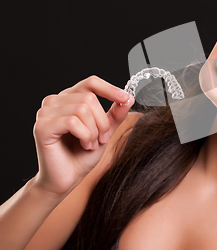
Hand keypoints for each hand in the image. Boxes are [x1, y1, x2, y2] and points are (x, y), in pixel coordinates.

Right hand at [32, 75, 134, 195]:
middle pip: (89, 98)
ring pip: (82, 109)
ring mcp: (45, 113)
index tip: (126, 99)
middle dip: (102, 121)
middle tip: (101, 138)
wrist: (66, 179)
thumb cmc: (82, 155)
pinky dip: (85, 135)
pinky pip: (72, 122)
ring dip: (93, 131)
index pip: (90, 83)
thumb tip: (129, 97)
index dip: (110, 89)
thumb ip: (115, 114)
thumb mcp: (105, 131)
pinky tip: (84, 145)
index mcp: (69, 98)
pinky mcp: (42, 127)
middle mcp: (54, 101)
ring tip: (90, 144)